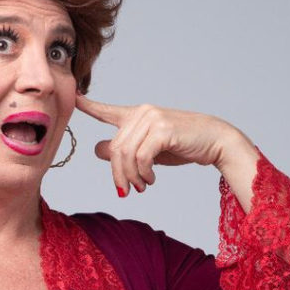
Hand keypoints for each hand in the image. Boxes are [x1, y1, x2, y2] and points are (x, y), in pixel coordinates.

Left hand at [76, 94, 240, 195]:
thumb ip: (124, 150)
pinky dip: (143, 173)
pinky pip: (140, 158)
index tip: (74, 99)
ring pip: (125, 155)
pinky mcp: (162, 130)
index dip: (89, 106)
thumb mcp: (148, 150)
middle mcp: (141, 113)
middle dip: (118, 174)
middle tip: (127, 190)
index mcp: (136, 115)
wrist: (215, 141)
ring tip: (142, 186)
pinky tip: (150, 180)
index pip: (107, 111)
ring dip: (131, 177)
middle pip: (114, 149)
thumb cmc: (182, 146)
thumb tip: (97, 150)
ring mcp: (152, 119)